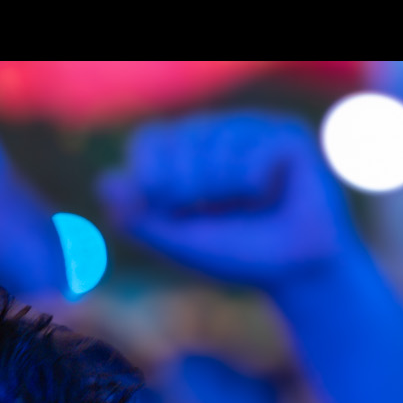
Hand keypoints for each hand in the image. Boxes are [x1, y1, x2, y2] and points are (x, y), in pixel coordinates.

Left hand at [99, 111, 359, 289]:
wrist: (297, 272)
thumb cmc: (239, 255)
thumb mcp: (180, 240)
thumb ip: (139, 216)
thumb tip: (104, 182)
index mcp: (189, 153)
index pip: (149, 141)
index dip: (150, 175)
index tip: (167, 207)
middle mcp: (219, 134)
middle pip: (180, 141)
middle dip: (187, 189)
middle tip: (213, 212)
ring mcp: (254, 130)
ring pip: (217, 148)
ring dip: (224, 192)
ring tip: (250, 207)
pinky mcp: (288, 138)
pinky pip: (254, 156)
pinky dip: (256, 188)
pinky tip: (273, 196)